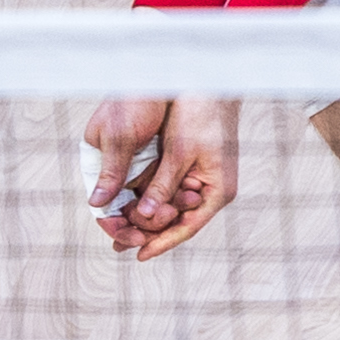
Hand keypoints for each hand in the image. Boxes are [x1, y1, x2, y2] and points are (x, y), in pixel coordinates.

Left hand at [80, 97, 240, 260]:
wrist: (213, 84)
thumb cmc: (201, 115)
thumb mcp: (178, 152)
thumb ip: (161, 186)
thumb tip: (144, 216)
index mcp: (218, 190)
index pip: (187, 228)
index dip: (161, 243)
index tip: (138, 256)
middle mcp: (215, 189)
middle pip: (180, 220)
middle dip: (150, 232)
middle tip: (120, 242)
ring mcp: (208, 178)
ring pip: (175, 207)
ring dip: (150, 216)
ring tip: (122, 227)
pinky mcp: (198, 167)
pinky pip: (175, 191)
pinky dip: (155, 198)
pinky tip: (134, 203)